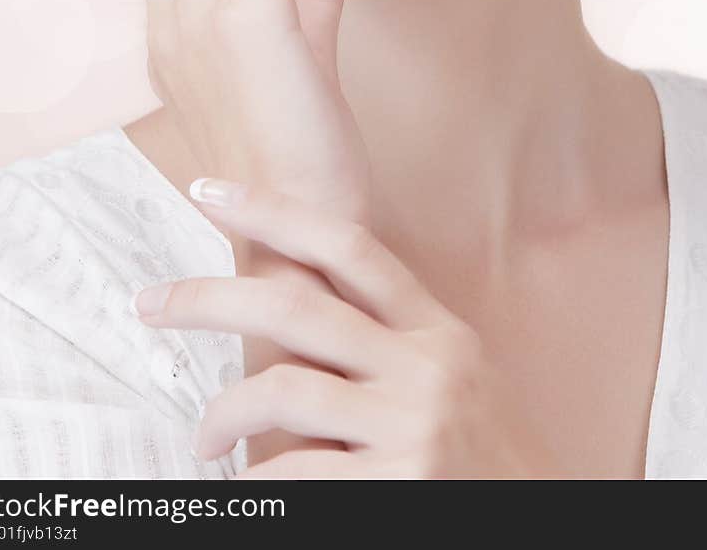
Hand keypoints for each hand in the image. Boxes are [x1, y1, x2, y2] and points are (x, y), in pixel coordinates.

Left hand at [132, 183, 553, 479]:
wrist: (556, 526)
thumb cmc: (491, 462)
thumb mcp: (458, 382)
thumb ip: (395, 345)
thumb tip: (299, 320)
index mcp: (438, 331)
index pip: (348, 246)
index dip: (275, 210)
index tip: (211, 189)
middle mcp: (426, 366)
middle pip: (295, 303)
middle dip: (209, 296)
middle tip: (150, 303)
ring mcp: (412, 425)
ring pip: (283, 388)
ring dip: (223, 411)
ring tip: (203, 441)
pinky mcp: (399, 486)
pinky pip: (295, 473)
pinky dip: (257, 483)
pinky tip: (246, 491)